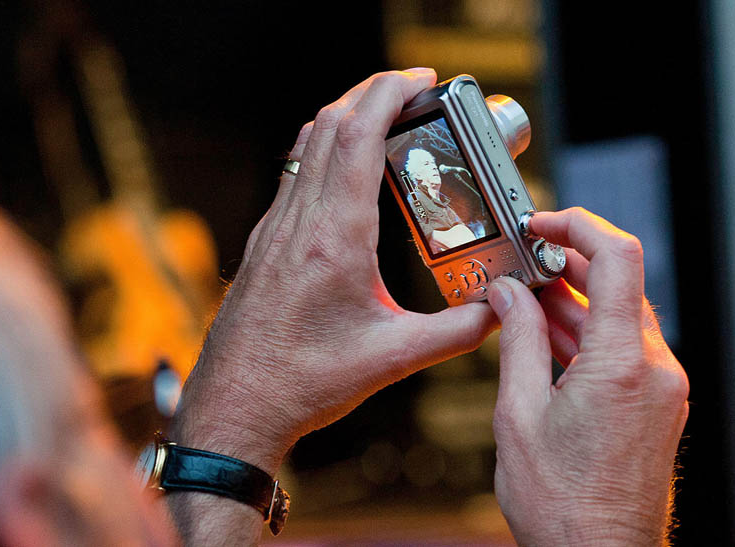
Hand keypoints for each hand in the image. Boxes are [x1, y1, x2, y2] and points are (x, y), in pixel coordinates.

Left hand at [171, 69, 496, 473]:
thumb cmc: (303, 384)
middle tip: (413, 91)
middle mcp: (298, 223)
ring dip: (344, 119)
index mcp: (333, 239)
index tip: (421, 80)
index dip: (389, 92)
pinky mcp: (265, 244)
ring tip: (386, 121)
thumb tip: (500, 310)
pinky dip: (323, 153)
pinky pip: (293, 176)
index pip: (356, 135)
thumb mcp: (394, 359)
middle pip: (328, 124)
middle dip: (371, 92)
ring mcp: (274, 230)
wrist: (234, 406)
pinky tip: (348, 176)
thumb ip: (457, 332)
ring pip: (305, 146)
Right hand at [488, 208, 688, 544]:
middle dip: (568, 264)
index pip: (617, 259)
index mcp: (622, 365)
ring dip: (574, 301)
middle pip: (620, 283)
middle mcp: (655, 370)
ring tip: (525, 299)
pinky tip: (548, 335)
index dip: (577, 226)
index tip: (542, 224)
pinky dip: (587, 333)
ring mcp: (661, 388)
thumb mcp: (519, 413)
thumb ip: (516, 340)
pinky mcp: (655, 404)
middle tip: (522, 261)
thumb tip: (507, 295)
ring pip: (620, 316)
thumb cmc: (562, 505)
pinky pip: (624, 348)